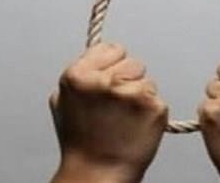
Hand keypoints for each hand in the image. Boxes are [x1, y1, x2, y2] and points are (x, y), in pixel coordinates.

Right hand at [50, 42, 167, 182]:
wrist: (97, 172)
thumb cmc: (80, 141)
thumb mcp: (62, 99)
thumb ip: (78, 73)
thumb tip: (94, 56)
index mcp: (78, 74)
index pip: (112, 48)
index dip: (112, 64)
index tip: (109, 81)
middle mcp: (104, 80)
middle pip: (133, 61)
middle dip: (128, 78)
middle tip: (116, 105)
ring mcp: (131, 93)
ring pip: (147, 79)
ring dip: (140, 94)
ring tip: (125, 117)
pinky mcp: (153, 107)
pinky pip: (158, 98)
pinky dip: (150, 111)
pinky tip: (136, 125)